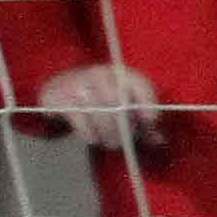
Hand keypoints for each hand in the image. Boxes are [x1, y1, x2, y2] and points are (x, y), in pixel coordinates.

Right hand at [42, 62, 169, 154]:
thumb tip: (159, 140)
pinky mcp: (58, 95)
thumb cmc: (100, 99)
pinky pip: (77, 117)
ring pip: (97, 110)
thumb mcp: (123, 105)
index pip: (138, 84)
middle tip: (123, 142)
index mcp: (120, 73)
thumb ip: (142, 123)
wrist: (60, 86)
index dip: (147, 102)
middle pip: (116, 100)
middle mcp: (98, 73)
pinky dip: (88, 131)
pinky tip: (93, 138)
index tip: (150, 121)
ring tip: (110, 143)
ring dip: (106, 132)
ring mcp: (76, 82)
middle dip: (122, 125)